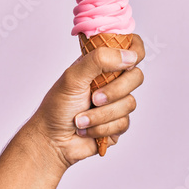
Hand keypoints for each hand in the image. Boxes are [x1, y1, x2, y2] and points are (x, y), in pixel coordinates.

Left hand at [28, 34, 144, 167]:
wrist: (52, 141)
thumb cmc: (57, 107)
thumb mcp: (73, 77)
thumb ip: (99, 60)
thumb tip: (129, 56)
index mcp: (102, 64)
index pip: (131, 48)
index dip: (135, 52)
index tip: (126, 62)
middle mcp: (112, 81)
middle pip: (136, 76)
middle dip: (114, 91)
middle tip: (93, 98)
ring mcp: (117, 103)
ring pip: (129, 103)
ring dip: (101, 114)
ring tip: (81, 119)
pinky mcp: (118, 124)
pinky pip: (124, 123)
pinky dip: (101, 127)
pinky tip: (87, 130)